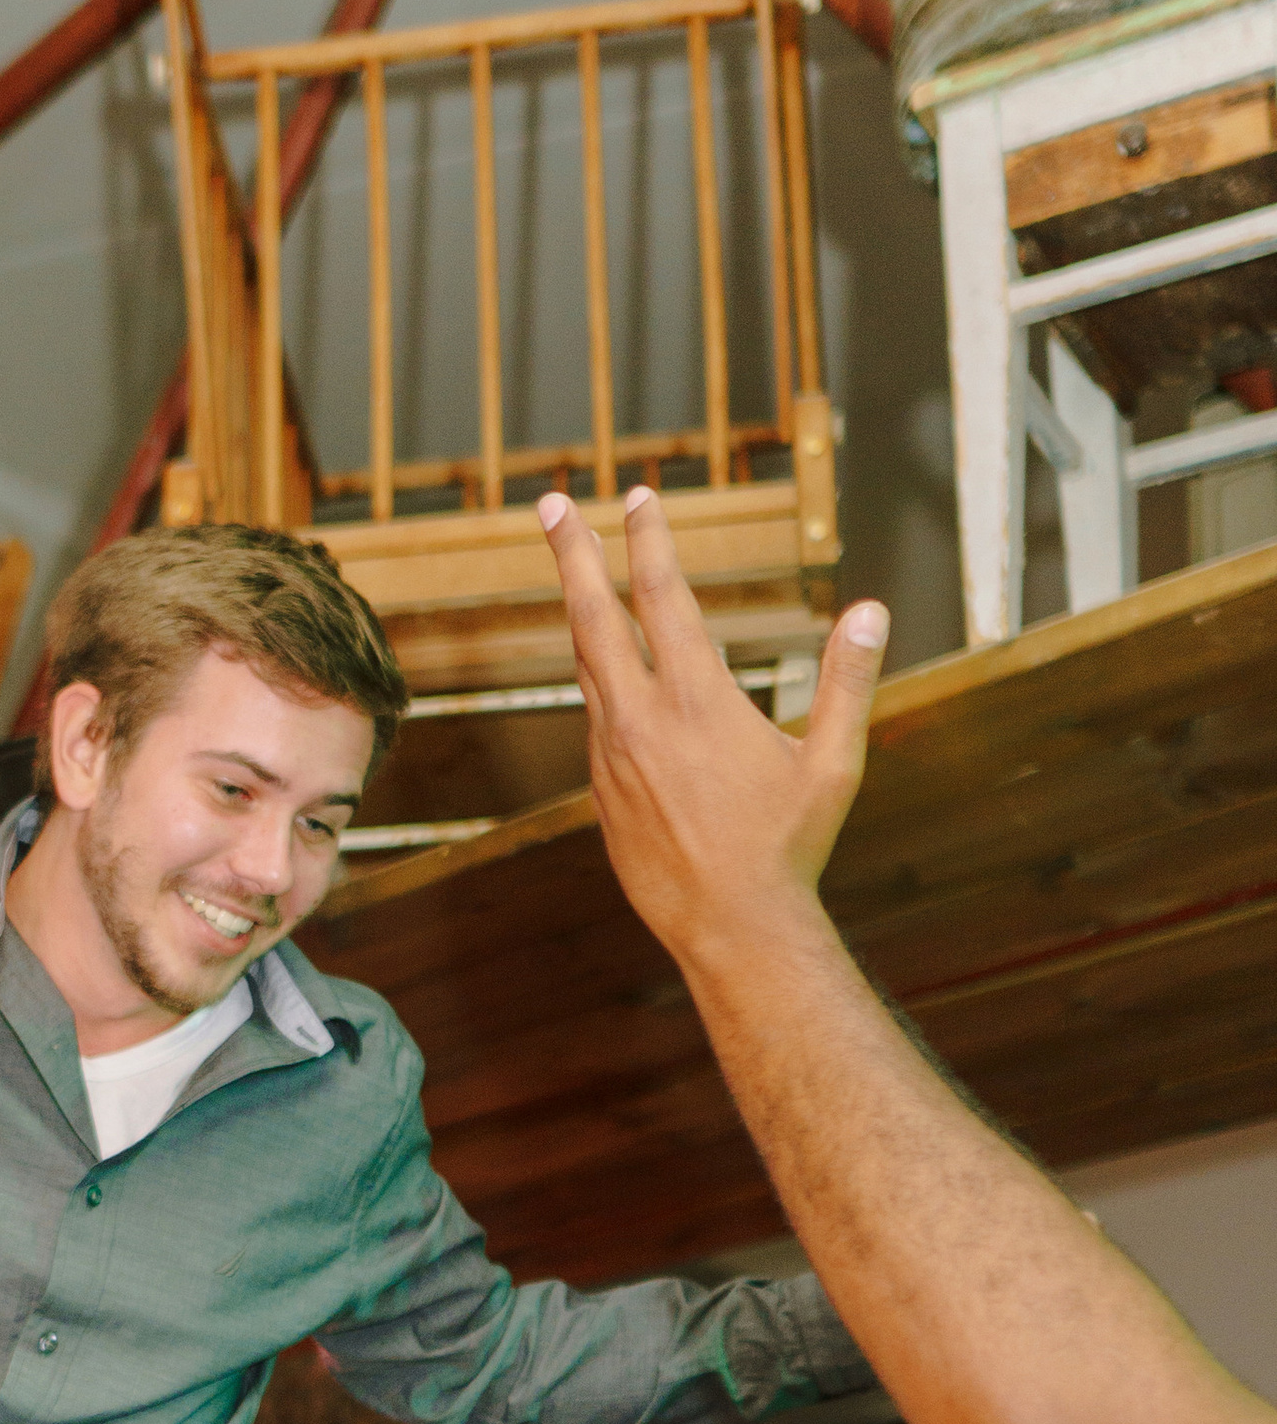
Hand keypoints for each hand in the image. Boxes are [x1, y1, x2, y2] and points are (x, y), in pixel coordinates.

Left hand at [537, 486, 888, 968]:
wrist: (729, 928)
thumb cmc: (789, 848)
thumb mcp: (832, 763)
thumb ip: (847, 682)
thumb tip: (871, 611)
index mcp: (696, 699)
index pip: (663, 594)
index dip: (649, 537)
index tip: (640, 496)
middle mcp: (641, 719)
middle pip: (594, 615)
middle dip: (573, 552)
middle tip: (552, 503)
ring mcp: (611, 757)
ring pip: (588, 667)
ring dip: (582, 613)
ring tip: (577, 574)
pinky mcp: (600, 793)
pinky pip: (597, 722)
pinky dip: (603, 685)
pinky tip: (614, 677)